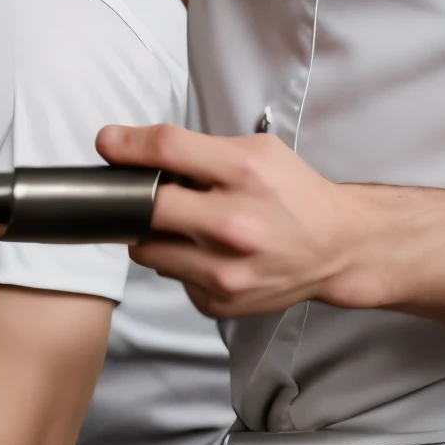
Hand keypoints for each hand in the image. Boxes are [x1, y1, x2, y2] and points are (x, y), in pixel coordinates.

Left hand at [98, 122, 370, 320]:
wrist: (336, 247)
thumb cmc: (293, 193)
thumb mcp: (257, 151)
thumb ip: (199, 150)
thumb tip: (131, 151)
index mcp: (245, 173)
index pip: (168, 149)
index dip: (128, 144)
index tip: (108, 143)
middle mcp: (234, 224)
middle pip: (148, 206)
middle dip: (136, 197)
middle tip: (139, 193)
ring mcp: (225, 270)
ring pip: (147, 249)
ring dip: (154, 233)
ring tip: (183, 224)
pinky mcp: (220, 301)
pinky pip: (172, 276)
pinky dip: (178, 261)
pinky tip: (206, 251)